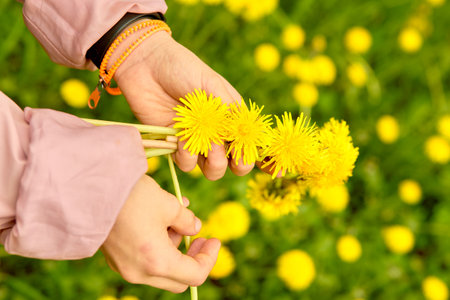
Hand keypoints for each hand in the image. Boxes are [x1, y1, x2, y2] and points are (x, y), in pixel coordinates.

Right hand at [101, 175, 220, 292]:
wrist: (90, 190)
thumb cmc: (133, 196)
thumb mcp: (169, 205)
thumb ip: (187, 221)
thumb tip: (195, 228)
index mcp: (157, 262)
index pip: (195, 274)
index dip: (210, 258)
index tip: (214, 239)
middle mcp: (139, 272)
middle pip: (178, 279)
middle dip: (193, 258)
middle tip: (200, 237)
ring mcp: (124, 268)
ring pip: (161, 269)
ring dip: (174, 246)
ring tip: (177, 215)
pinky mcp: (115, 258)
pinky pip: (144, 261)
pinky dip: (157, 246)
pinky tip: (159, 220)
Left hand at [114, 31, 253, 179]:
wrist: (145, 65)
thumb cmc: (182, 67)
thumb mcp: (210, 83)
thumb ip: (227, 110)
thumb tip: (242, 132)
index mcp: (230, 115)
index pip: (248, 141)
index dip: (251, 153)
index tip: (246, 154)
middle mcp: (216, 132)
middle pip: (234, 162)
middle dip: (236, 166)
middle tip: (230, 159)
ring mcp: (196, 140)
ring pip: (212, 169)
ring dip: (212, 164)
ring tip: (202, 144)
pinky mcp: (175, 145)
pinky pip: (187, 163)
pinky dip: (186, 156)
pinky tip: (179, 138)